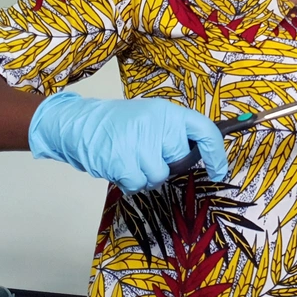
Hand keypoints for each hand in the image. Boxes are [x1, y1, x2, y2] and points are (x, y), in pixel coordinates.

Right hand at [28, 91, 227, 193]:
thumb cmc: (119, 124)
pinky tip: (120, 166)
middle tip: (145, 152)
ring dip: (146, 175)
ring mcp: (138, 142)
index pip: (204, 131)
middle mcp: (157, 124)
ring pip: (159, 176)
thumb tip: (200, 155)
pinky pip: (139, 184)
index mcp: (168, 112)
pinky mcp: (122, 160)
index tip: (219, 171)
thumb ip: (173, 132)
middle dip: (166, 163)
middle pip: (179, 160)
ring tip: (130, 158)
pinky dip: (130, 182)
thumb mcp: (150, 118)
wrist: (77, 123)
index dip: (217, 153)